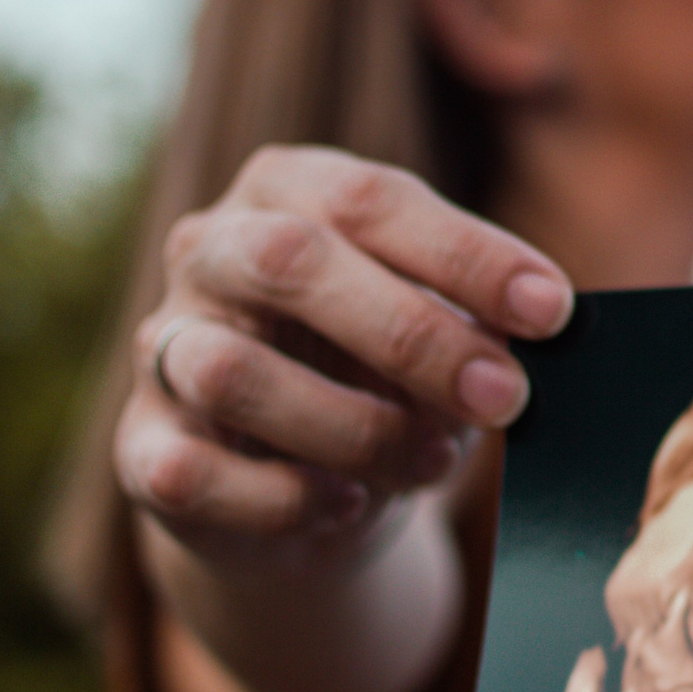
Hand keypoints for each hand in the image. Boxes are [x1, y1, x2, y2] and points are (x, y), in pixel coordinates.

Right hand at [115, 144, 574, 560]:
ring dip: (354, 427)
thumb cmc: (386, 373)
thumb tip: (542, 326)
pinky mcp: (142, 447)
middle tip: (504, 395)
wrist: (306, 482)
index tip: (550, 310)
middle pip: (290, 262)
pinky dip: (285, 497)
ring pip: (234, 375)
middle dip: (411, 334)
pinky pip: (194, 475)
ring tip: (432, 459)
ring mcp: (164, 348)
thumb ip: (477, 317)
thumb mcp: (437, 326)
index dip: (465, 253)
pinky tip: (347, 501)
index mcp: (287, 189)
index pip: (369, 197)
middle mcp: (210, 251)